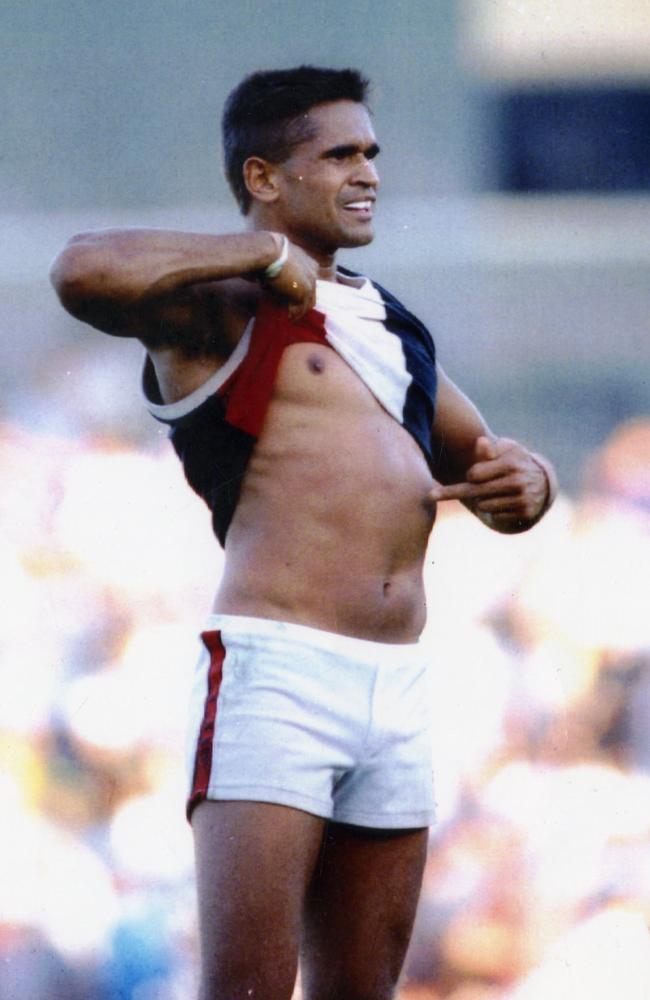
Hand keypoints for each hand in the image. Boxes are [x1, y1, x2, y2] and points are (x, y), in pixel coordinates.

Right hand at [261, 238, 318, 320]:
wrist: (268, 250)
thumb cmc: (267, 251)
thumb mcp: (279, 260)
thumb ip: (282, 271)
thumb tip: (272, 282)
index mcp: (309, 262)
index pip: (309, 282)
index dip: (301, 291)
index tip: (293, 298)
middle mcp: (313, 271)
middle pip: (311, 293)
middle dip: (303, 303)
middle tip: (293, 312)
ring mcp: (311, 282)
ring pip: (308, 303)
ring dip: (299, 312)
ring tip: (291, 318)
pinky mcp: (304, 292)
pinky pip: (301, 309)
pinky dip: (295, 315)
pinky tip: (289, 319)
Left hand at [427, 436, 550, 530]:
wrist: (543, 482)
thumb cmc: (514, 462)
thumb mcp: (505, 450)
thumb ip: (489, 449)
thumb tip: (480, 441)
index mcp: (510, 464)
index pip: (474, 475)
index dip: (469, 475)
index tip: (466, 476)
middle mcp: (516, 482)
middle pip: (474, 491)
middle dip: (451, 493)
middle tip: (430, 496)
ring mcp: (522, 499)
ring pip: (483, 505)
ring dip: (482, 500)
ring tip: (494, 492)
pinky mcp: (524, 513)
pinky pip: (495, 515)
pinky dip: (494, 510)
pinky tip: (504, 502)